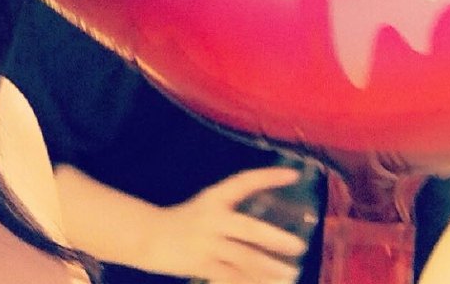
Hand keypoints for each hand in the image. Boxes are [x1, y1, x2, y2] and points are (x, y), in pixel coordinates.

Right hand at [139, 166, 310, 283]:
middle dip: (275, 239)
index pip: (244, 182)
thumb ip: (233, 213)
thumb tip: (271, 227)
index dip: (268, 177)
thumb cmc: (185, 221)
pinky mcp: (201, 265)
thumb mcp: (207, 207)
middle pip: (248, 229)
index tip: (294, 176)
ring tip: (291, 274)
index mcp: (214, 197)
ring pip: (244, 259)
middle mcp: (212, 218)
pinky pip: (232, 278)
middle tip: (300, 246)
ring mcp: (206, 243)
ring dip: (270, 269)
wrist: (149, 236)